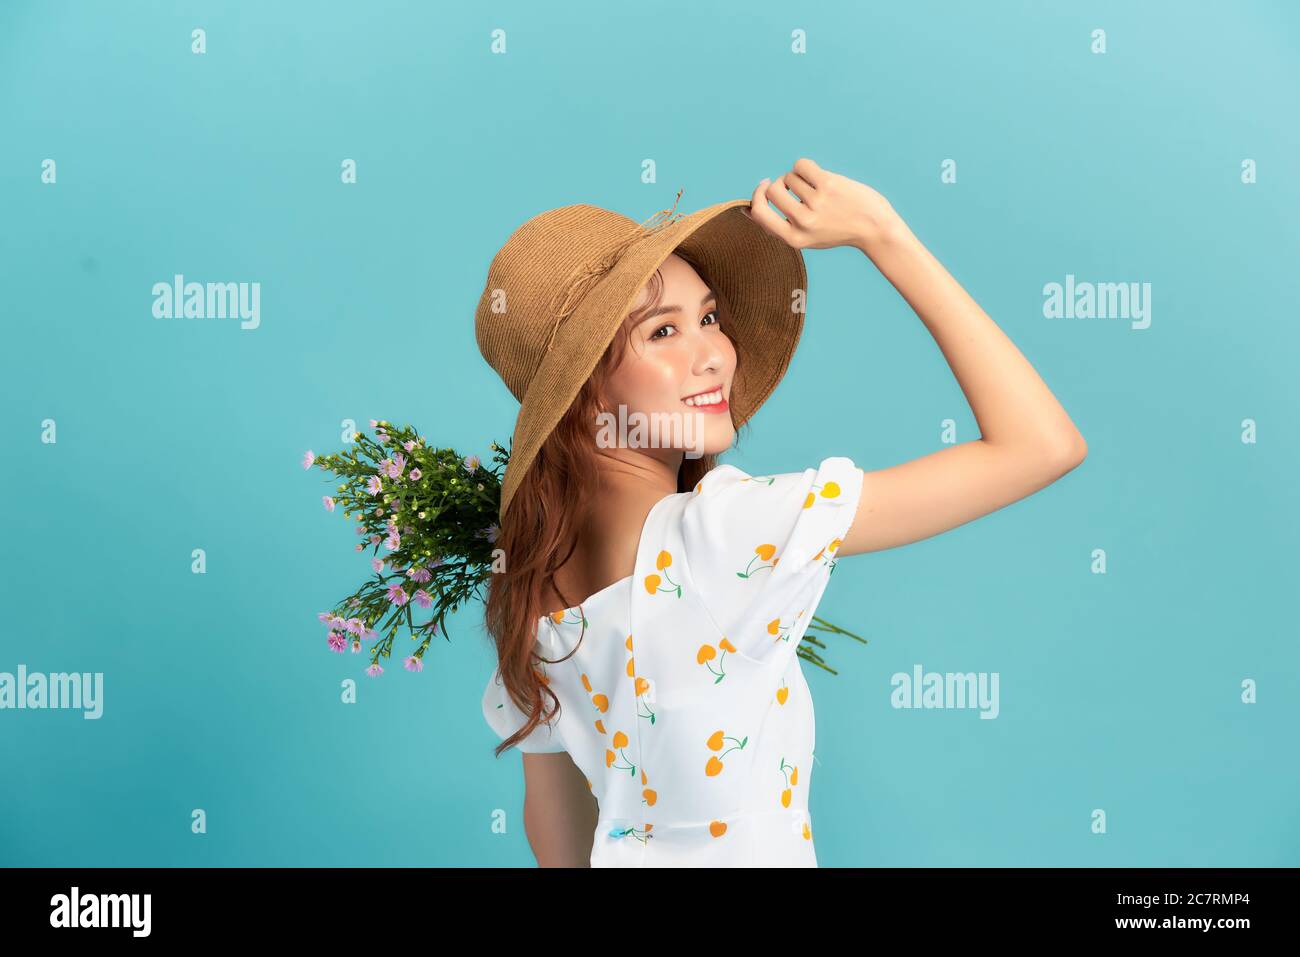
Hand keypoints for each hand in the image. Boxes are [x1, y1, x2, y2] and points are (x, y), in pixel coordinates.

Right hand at [743, 158, 901, 252]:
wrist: (874, 228)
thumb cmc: (838, 230)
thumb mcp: (806, 237)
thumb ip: (780, 225)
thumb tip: (748, 208)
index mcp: (794, 239)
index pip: (759, 213)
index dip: (756, 196)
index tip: (764, 186)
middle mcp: (803, 223)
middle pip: (772, 190)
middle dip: (779, 183)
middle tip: (795, 186)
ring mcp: (816, 203)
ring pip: (790, 177)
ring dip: (799, 177)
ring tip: (817, 187)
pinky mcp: (828, 185)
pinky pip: (801, 165)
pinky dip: (805, 166)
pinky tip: (818, 175)